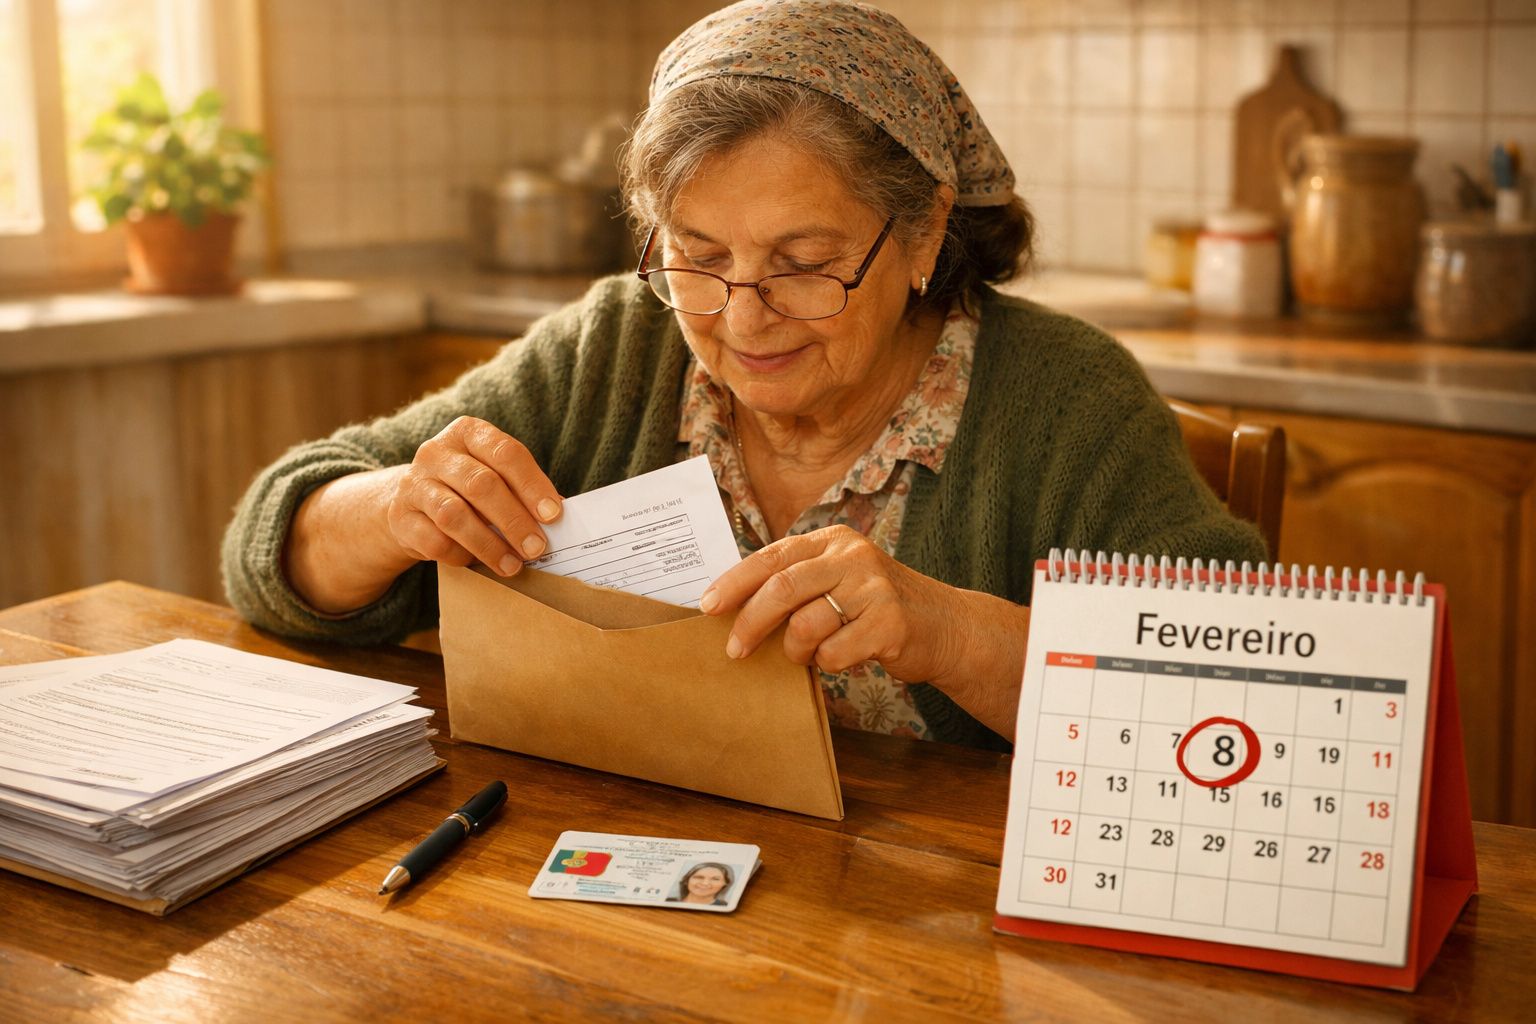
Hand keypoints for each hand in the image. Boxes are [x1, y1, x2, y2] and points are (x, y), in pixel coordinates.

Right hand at [386, 416, 563, 575]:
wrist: (407, 503)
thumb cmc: (465, 490)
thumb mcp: (492, 477)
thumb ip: (521, 490)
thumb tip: (556, 515)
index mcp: (467, 433)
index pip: (505, 453)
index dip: (532, 485)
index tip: (553, 515)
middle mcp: (436, 452)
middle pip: (481, 484)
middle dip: (514, 519)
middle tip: (537, 547)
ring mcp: (414, 484)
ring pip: (455, 515)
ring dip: (489, 544)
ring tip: (512, 564)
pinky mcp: (400, 518)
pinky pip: (435, 541)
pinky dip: (461, 555)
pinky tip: (477, 562)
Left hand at [698, 524, 1029, 738]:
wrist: (945, 626)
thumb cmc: (876, 608)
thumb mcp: (839, 580)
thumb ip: (797, 583)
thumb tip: (732, 605)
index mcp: (833, 541)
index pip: (772, 556)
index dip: (735, 582)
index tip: (707, 606)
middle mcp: (853, 557)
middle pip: (782, 588)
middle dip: (751, 623)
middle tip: (734, 650)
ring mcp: (874, 588)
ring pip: (806, 625)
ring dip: (795, 651)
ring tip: (806, 655)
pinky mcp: (890, 623)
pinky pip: (834, 653)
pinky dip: (827, 664)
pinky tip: (841, 657)